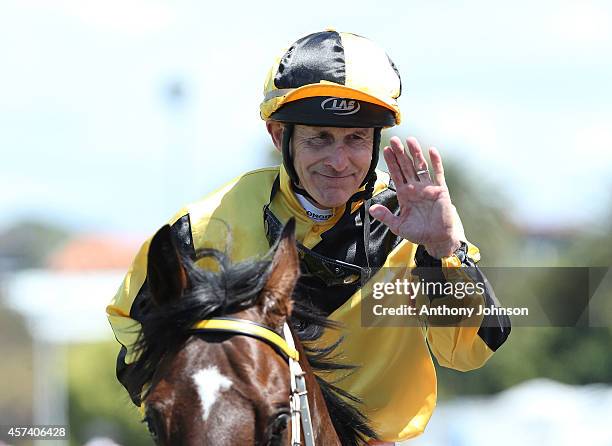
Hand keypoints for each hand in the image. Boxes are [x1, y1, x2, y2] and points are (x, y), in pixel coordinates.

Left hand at [369, 136, 464, 258]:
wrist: (437, 239)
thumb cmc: (418, 232)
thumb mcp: (398, 225)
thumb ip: (385, 216)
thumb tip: (371, 209)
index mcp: (404, 194)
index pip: (396, 174)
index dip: (391, 162)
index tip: (385, 150)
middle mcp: (415, 187)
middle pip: (406, 166)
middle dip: (400, 153)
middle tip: (394, 140)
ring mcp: (428, 187)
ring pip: (420, 166)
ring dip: (416, 153)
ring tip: (410, 140)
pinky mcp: (440, 190)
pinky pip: (438, 174)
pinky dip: (436, 162)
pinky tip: (432, 150)